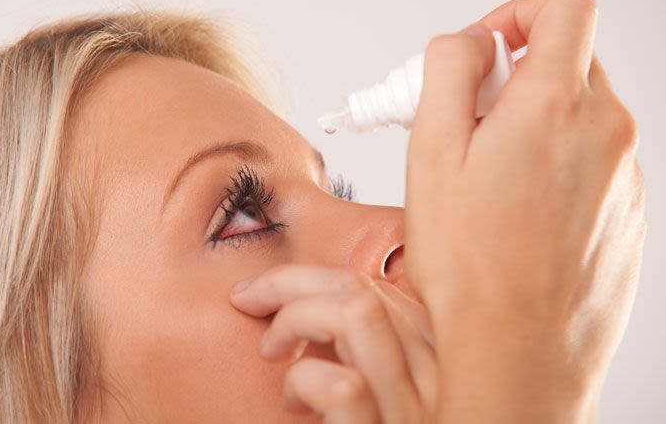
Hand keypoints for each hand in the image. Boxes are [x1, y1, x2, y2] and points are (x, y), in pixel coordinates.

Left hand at [229, 264, 435, 422]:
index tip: (265, 290)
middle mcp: (439, 378)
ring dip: (295, 319)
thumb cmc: (346, 417)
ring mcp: (416, 411)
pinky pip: (344, 386)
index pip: (377, 284)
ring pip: (359, 313)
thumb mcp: (369, 381)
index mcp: (433, 354)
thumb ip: (357, 341)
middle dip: (290, 281)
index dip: (313, 276)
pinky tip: (294, 403)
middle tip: (246, 300)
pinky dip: (301, 381)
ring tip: (271, 351)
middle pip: (363, 287)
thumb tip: (309, 294)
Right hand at [405, 0, 645, 422]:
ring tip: (485, 178)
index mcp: (556, 108)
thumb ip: (448, 72)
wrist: (521, 352)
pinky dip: (555, 165)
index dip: (518, 15)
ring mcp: (624, 176)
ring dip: (532, 125)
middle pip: (568, 63)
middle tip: (467, 120)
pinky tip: (516, 211)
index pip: (564, 10)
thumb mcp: (432, 152)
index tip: (488, 48)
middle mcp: (606, 134)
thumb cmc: (473, 268)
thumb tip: (468, 43)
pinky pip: (591, 162)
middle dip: (514, 76)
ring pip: (578, 116)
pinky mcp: (626, 212)